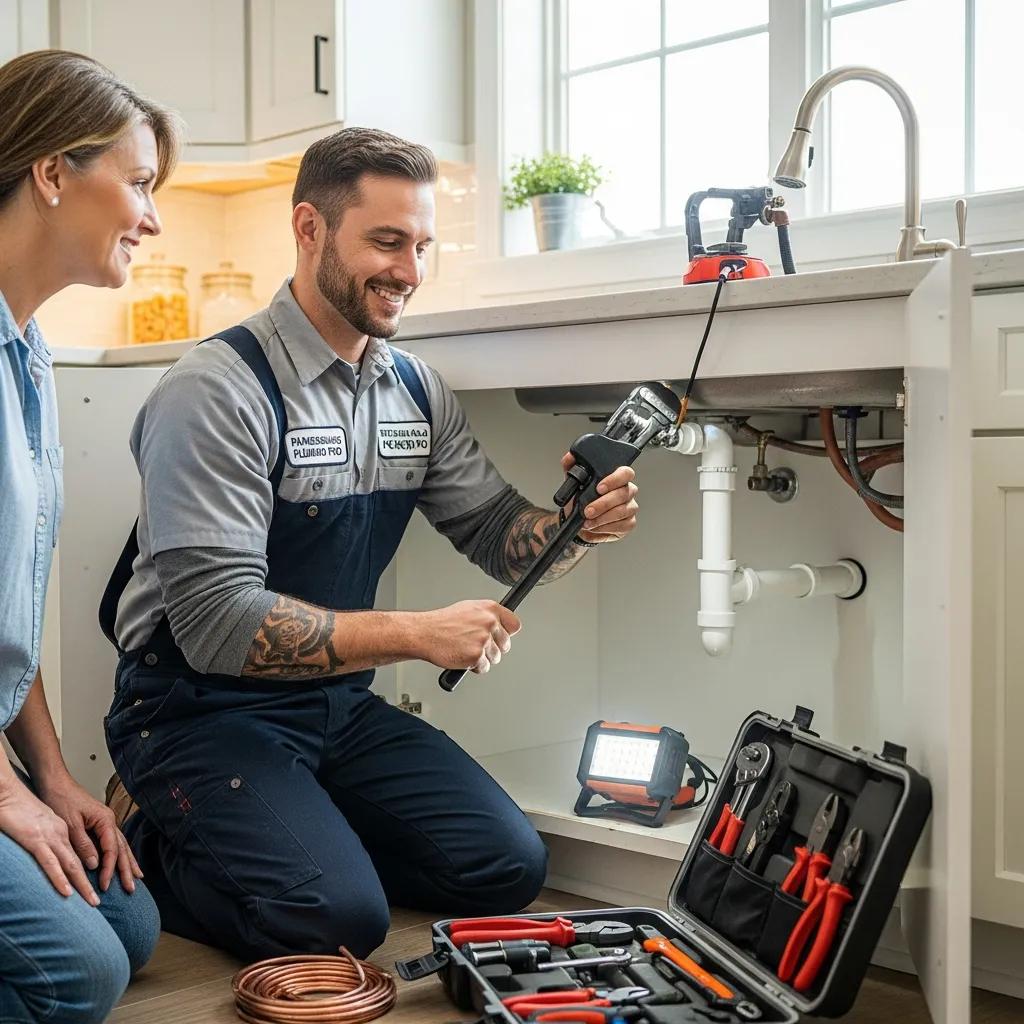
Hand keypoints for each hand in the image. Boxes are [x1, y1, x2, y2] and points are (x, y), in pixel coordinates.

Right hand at [0, 774, 100, 904]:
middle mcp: (63, 833)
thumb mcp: (45, 825)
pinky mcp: (35, 840)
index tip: (107, 884)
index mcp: (65, 830)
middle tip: (112, 897)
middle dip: (102, 878)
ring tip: (93, 902)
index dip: (103, 867)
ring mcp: (51, 836)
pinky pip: (50, 862)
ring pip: (72, 864)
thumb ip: (58, 841)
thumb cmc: (22, 809)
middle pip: (87, 860)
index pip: (88, 851)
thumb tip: (74, 859)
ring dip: (83, 884)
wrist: (9, 794)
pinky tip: (67, 892)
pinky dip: (59, 878)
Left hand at [36, 773, 141, 894]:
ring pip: (121, 845)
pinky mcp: (98, 824)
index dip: (108, 869)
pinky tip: (122, 861)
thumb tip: (94, 863)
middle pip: (122, 848)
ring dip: (128, 863)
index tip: (103, 885)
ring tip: (136, 877)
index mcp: (104, 820)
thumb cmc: (61, 799)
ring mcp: (105, 822)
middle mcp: (108, 821)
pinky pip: (113, 842)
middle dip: (127, 869)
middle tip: (131, 888)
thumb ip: (83, 844)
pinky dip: (119, 854)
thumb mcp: (69, 824)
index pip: (111, 849)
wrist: (54, 783)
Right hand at [415, 600, 521, 673]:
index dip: (507, 633)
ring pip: (495, 657)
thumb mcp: (469, 609)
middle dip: (494, 648)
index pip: (514, 625)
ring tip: (466, 649)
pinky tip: (462, 656)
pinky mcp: (477, 655)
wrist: (425, 633)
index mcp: (490, 609)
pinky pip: (484, 668)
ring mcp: (484, 639)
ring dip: (482, 658)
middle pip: (506, 644)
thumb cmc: (443, 622)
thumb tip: (500, 625)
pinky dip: (473, 667)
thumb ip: (487, 616)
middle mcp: (490, 622)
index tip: (501, 637)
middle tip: (477, 645)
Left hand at [561, 454, 638, 543]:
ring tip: (588, 521)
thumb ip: (571, 467)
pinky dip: (605, 528)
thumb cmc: (581, 500)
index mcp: (617, 477)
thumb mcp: (574, 482)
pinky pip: (622, 525)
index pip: (625, 473)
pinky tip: (595, 527)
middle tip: (588, 510)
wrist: (579, 521)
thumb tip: (570, 457)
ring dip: (603, 517)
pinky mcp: (629, 523)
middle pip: (623, 494)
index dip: (614, 479)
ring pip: (623, 511)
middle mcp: (627, 491)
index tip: (599, 488)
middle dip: (604, 503)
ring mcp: (629, 507)